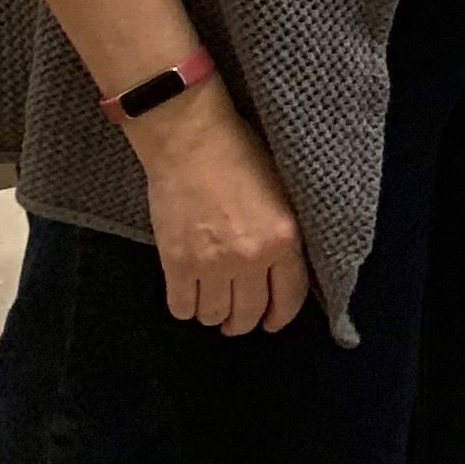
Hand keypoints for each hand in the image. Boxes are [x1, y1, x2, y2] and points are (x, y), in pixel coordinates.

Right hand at [136, 95, 314, 333]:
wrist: (191, 141)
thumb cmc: (241, 155)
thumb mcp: (281, 196)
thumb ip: (282, 237)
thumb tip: (281, 270)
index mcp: (283, 239)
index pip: (289, 297)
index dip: (280, 316)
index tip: (272, 322)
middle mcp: (250, 258)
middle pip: (248, 314)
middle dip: (244, 322)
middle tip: (238, 319)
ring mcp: (211, 264)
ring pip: (214, 316)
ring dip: (214, 315)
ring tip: (213, 303)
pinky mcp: (176, 263)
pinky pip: (181, 306)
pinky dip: (186, 308)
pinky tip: (189, 295)